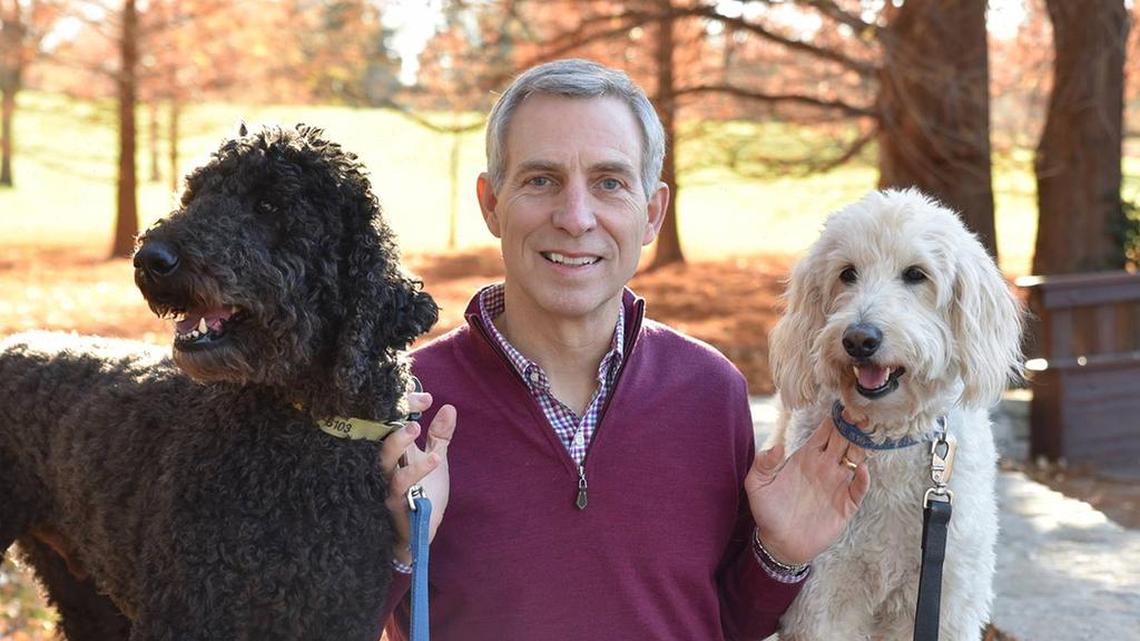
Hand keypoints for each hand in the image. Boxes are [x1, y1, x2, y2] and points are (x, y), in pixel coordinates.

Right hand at [379, 390, 455, 564]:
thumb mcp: (435, 459)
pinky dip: (416, 472)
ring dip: (397, 445)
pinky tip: (434, 459)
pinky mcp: (391, 503)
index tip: (424, 397)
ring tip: (415, 429)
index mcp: (391, 451)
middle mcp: (382, 465)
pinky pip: (399, 487)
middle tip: (409, 405)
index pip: (389, 424)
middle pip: (377, 439)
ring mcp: (384, 485)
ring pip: (383, 462)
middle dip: (391, 420)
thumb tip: (449, 407)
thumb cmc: (423, 494)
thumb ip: (440, 436)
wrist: (418, 532)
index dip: (402, 408)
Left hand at [744, 413, 870, 565]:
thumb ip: (763, 464)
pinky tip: (861, 470)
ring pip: (857, 458)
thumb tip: (777, 446)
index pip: (826, 431)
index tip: (843, 407)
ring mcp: (837, 484)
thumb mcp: (757, 486)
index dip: (835, 419)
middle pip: (845, 439)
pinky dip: (864, 477)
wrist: (779, 543)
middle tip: (860, 414)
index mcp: (806, 457)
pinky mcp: (846, 504)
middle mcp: (825, 466)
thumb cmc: (767, 512)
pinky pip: (860, 487)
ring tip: (863, 438)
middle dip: (854, 426)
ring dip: (862, 447)